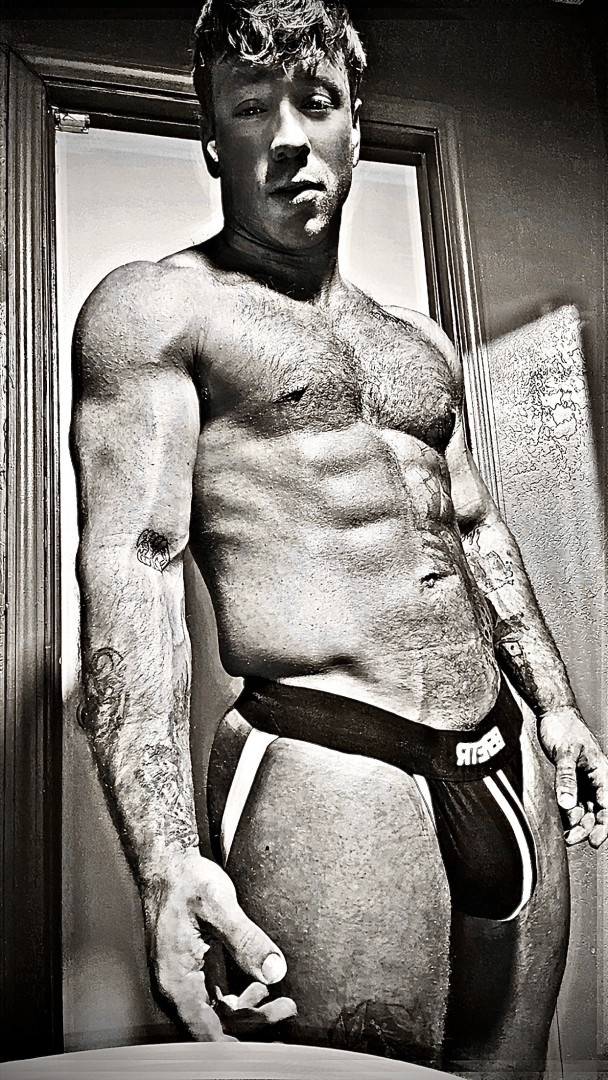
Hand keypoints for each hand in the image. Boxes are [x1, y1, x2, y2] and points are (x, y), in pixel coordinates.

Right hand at [143, 849, 296, 1039]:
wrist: (167, 863)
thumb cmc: (185, 881)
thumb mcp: (219, 904)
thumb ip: (247, 939)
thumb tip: (274, 970)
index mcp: (176, 979)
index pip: (206, 1032)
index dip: (239, 1040)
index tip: (271, 1038)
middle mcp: (175, 987)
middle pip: (215, 1027)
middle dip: (253, 1024)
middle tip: (287, 1008)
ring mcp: (181, 981)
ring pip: (216, 1015)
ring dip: (249, 1012)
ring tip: (281, 1002)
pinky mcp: (190, 972)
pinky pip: (214, 1001)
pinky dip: (238, 999)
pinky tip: (258, 988)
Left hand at [538, 707, 607, 847]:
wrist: (554, 713)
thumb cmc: (564, 728)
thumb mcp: (565, 753)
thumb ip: (566, 778)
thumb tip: (568, 805)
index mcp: (602, 772)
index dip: (605, 825)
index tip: (594, 840)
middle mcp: (596, 779)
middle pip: (599, 812)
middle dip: (590, 828)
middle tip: (575, 840)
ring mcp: (585, 781)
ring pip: (587, 810)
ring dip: (579, 824)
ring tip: (567, 836)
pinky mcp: (573, 781)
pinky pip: (576, 803)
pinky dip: (570, 814)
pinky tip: (563, 824)